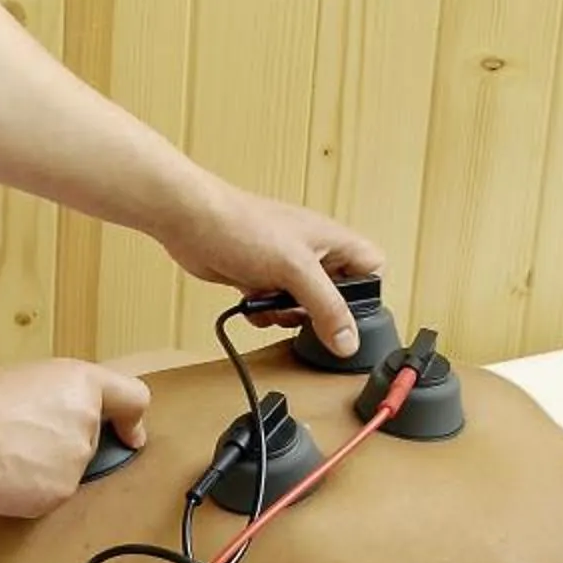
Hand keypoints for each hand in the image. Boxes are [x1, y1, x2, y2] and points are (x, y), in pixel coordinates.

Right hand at [0, 359, 151, 518]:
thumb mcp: (22, 378)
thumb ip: (55, 397)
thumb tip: (56, 415)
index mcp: (81, 383)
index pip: (133, 399)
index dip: (130, 418)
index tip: (127, 432)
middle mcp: (88, 422)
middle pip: (92, 441)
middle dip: (65, 443)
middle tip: (22, 436)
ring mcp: (77, 462)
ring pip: (70, 470)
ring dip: (46, 466)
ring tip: (4, 453)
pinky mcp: (59, 494)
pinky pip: (50, 493)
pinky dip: (30, 488)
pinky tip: (2, 475)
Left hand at [155, 177, 385, 356]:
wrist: (190, 222)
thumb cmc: (242, 226)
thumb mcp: (296, 270)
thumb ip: (326, 308)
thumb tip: (348, 341)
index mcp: (333, 240)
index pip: (372, 269)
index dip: (367, 295)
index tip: (350, 316)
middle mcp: (313, 251)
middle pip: (337, 294)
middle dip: (320, 311)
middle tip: (306, 315)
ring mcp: (285, 264)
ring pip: (304, 304)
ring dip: (289, 313)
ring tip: (274, 305)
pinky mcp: (259, 276)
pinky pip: (274, 306)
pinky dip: (265, 311)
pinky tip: (253, 302)